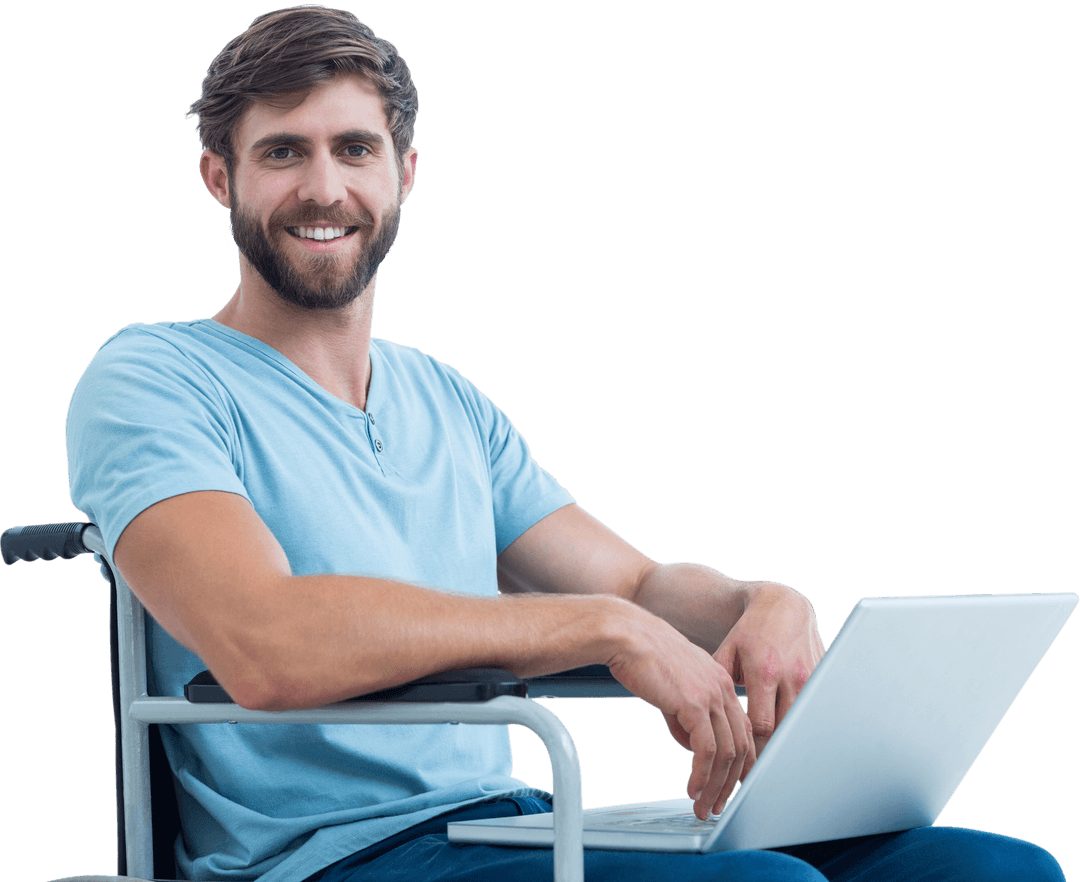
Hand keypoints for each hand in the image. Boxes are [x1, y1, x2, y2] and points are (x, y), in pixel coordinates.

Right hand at [605, 602, 754, 819]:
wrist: (624, 635)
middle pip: (741, 746)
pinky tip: (691, 788)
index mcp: (720, 680)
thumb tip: (688, 740)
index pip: (742, 729)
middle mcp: (722, 687)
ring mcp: (711, 695)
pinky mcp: (694, 704)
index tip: (729, 785)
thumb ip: (685, 712)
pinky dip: (702, 775)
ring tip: (703, 805)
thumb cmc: (640, 655)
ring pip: (727, 753)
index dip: (740, 762)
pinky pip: (706, 750)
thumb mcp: (672, 685)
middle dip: (730, 783)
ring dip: (716, 786)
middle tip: (717, 805)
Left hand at [714, 582, 825, 757]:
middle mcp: (791, 676)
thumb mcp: (727, 652)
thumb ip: (716, 683)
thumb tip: (698, 719)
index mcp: (763, 671)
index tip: (741, 770)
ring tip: (773, 770)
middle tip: (756, 781)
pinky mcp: (824, 679)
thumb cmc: (750, 631)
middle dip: (769, 758)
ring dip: (788, 748)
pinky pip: (815, 713)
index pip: (760, 724)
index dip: (751, 751)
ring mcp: (812, 678)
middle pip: (783, 731)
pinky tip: (794, 748)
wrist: (784, 606)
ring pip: (801, 726)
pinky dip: (803, 730)